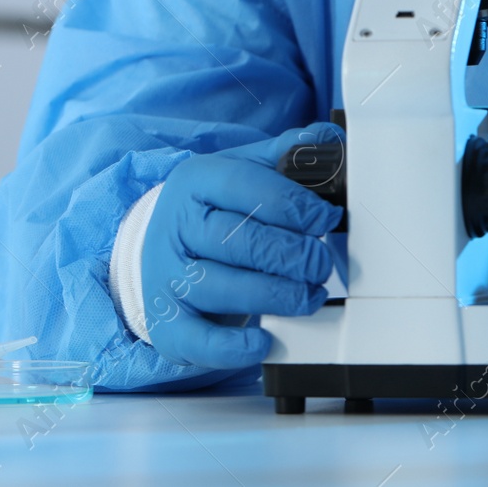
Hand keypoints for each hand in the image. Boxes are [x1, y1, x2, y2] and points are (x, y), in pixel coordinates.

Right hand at [141, 124, 342, 367]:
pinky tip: (265, 339)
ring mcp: (166, 276)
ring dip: (278, 295)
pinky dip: (233, 346)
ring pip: (224, 288)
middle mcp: (175, 226)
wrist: (161, 250)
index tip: (326, 217)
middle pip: (240, 241)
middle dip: (293, 255)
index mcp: (195, 181)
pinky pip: (198, 340)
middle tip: (322, 263)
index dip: (294, 204)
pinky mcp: (167, 322)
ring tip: (310, 295)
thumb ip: (285, 154)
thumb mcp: (243, 170)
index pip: (247, 186)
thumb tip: (326, 140)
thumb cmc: (215, 210)